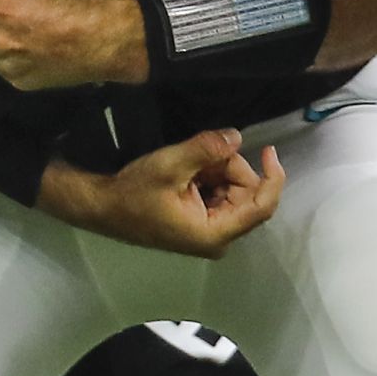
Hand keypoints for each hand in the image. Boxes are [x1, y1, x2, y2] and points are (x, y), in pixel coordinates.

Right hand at [44, 129, 283, 259]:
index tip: (268, 149)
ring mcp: (210, 232)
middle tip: (202, 152)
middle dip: (230, 167)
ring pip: (233, 191)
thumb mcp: (170, 165)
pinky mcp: (201, 223)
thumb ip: (207, 149)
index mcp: (215, 233)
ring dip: (217, 170)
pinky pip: (219, 194)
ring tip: (187, 164)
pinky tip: (187, 172)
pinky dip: (209, 177)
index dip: (272, 176)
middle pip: (247, 194)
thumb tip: (237, 137)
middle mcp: (219, 238)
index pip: (262, 206)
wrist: (104, 208)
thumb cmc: (134, 193)